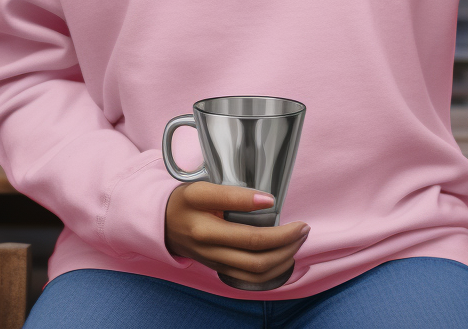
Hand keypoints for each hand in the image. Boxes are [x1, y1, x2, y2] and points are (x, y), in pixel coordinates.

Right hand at [165, 182, 309, 286]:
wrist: (165, 226)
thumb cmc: (185, 202)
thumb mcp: (200, 189)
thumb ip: (231, 194)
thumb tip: (266, 200)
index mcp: (202, 218)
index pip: (233, 212)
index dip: (258, 206)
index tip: (275, 199)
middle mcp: (209, 243)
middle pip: (254, 249)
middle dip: (286, 239)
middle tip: (302, 226)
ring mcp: (216, 260)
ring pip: (257, 268)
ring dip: (284, 256)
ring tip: (299, 240)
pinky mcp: (221, 270)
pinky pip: (252, 279)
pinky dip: (274, 271)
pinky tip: (285, 258)